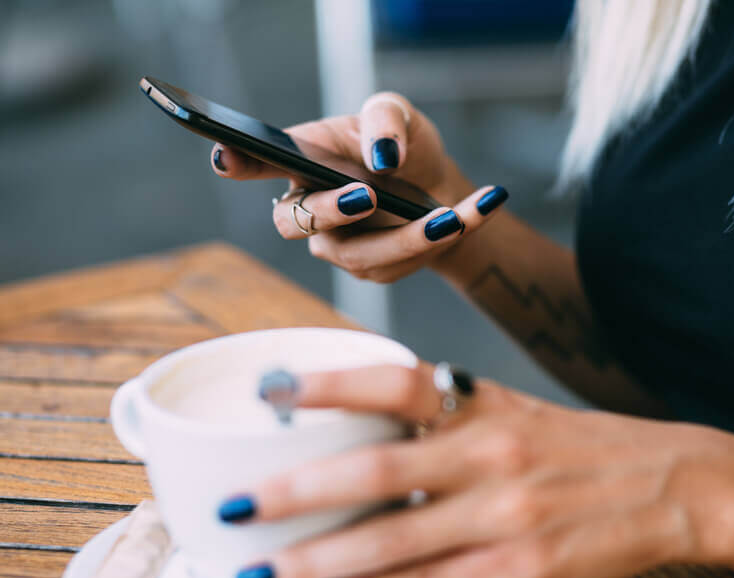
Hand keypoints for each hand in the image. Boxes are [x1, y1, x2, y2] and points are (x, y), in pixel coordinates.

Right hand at [210, 92, 507, 282]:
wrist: (441, 188)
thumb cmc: (404, 146)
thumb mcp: (399, 116)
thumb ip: (385, 121)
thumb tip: (382, 156)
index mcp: (302, 160)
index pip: (258, 161)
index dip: (237, 161)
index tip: (226, 156)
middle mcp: (308, 207)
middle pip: (295, 222)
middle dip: (330, 213)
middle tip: (368, 195)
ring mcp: (337, 245)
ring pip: (358, 255)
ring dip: (408, 237)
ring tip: (450, 216)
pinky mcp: (373, 270)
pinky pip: (402, 263)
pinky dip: (444, 237)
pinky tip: (474, 212)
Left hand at [217, 364, 733, 577]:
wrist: (675, 484)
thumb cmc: (581, 447)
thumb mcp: (514, 411)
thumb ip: (444, 417)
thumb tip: (358, 427)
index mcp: (484, 406)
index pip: (394, 382)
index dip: (328, 384)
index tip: (268, 392)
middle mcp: (490, 452)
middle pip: (375, 470)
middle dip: (293, 492)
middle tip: (231, 509)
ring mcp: (505, 515)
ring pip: (391, 541)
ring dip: (317, 561)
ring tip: (260, 574)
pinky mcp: (521, 568)